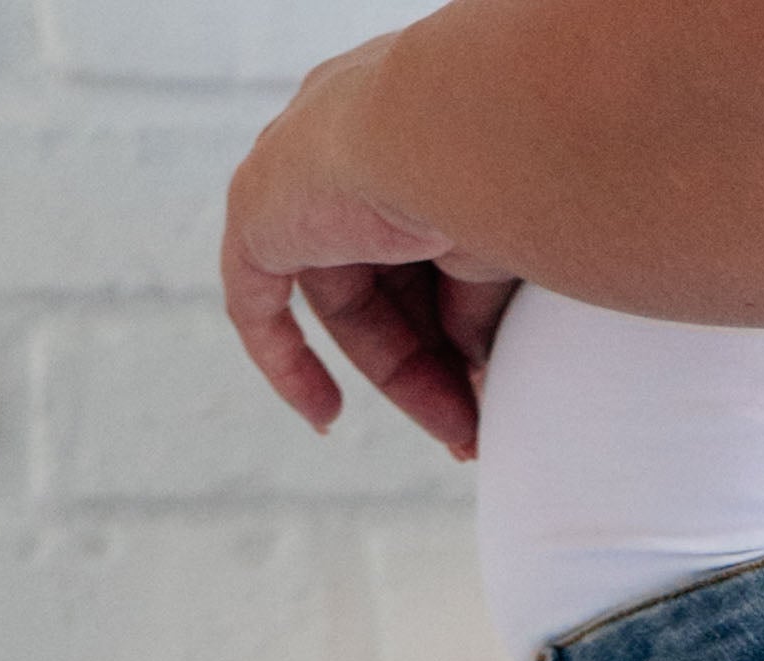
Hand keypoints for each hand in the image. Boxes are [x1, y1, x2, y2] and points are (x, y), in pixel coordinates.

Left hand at [223, 40, 520, 459]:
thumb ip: (479, 301)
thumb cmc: (508, 167)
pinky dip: (284, 359)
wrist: (460, 125)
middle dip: (436, 363)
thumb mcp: (504, 245)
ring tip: (458, 433)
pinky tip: (326, 416)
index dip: (456, 320)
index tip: (490, 381)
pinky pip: (256, 299)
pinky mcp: (258, 206)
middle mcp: (352, 137)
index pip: (425, 238)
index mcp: (411, 126)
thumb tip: (475, 365)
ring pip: (344, 298)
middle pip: (386, 279)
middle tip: (479, 428)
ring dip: (402, 375)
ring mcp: (300, 166)